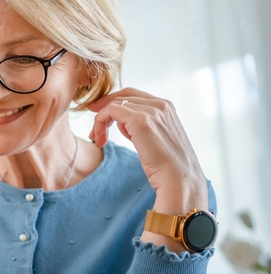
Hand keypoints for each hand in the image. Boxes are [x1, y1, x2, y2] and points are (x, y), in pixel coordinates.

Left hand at [88, 88, 207, 214]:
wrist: (178, 178)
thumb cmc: (167, 165)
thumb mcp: (155, 138)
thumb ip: (141, 126)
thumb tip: (121, 123)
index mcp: (166, 106)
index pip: (133, 95)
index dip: (112, 102)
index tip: (97, 113)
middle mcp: (160, 104)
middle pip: (121, 97)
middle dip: (103, 111)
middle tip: (94, 130)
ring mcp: (151, 111)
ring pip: (113, 104)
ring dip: (100, 122)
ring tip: (98, 140)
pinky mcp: (140, 120)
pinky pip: (110, 111)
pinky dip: (100, 123)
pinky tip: (101, 140)